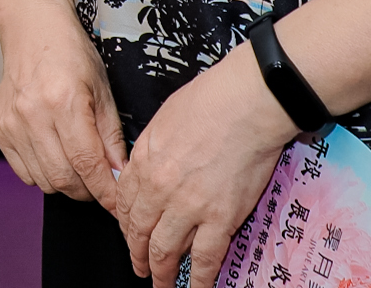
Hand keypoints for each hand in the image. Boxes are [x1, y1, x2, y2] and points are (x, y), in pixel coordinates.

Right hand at [0, 0, 127, 210]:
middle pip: (64, 178)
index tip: (118, 204)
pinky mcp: (0, 128)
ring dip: (66, 183)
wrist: (32, 29)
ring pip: (44, 180)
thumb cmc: (71, 54)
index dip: (105, 191)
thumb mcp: (102, 90)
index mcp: (63, 101)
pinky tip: (55, 155)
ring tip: (79, 167)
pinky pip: (24, 172)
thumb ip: (111, 136)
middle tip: (101, 183)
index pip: (87, 163)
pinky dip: (43, 173)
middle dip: (88, 191)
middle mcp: (33, 114)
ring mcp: (12, 123)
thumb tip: (121, 174)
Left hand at [114, 46, 297, 287]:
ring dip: (159, 272)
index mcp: (144, 161)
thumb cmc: (211, 101)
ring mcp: (189, 207)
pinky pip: (204, 259)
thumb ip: (150, 148)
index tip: (128, 233)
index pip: (125, 202)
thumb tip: (145, 165)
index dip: (125, 224)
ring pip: (165, 250)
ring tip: (159, 284)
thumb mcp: (163, 119)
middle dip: (136, 253)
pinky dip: (197, 280)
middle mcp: (160, 189)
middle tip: (137, 266)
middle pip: (139, 231)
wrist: (246, 104)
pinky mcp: (220, 219)